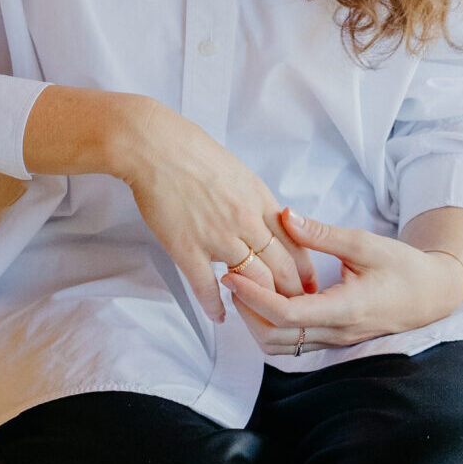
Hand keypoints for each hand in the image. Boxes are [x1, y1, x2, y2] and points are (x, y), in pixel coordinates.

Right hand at [120, 103, 317, 321]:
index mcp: (260, 200)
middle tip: (294, 310)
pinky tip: (219, 316)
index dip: (304, 270)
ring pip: (252, 280)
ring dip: (259, 302)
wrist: (155, 147)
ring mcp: (218, 236)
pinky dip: (215, 305)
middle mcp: (246, 221)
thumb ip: (254, 200)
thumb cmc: (192, 151)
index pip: (296, 243)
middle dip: (291, 293)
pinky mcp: (188, 248)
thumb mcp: (238, 172)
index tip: (307, 285)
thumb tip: (265, 219)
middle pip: (281, 267)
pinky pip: (207, 286)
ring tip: (260, 315)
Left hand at [223, 208, 462, 351]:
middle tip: (233, 276)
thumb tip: (285, 216)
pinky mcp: (332, 339)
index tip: (232, 274)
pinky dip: (270, 325)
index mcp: (345, 309)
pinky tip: (266, 296)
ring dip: (256, 322)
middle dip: (247, 311)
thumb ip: (322, 234)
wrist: (433, 294)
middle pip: (274, 338)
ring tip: (246, 286)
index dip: (254, 297)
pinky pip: (292, 343)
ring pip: (280, 347)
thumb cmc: (403, 266)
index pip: (286, 314)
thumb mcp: (364, 243)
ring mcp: (334, 341)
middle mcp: (337, 332)